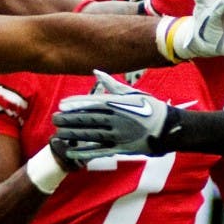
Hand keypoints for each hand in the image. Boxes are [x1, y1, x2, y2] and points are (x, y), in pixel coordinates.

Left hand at [52, 71, 171, 160]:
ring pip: (91, 134)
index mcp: (119, 104)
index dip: (75, 104)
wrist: (168, 128)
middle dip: (70, 119)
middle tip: (55, 118)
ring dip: (73, 134)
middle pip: (88, 119)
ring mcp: (118, 134)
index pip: (92, 103)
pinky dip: (85, 152)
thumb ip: (112, 85)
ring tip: (59, 132)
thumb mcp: (132, 93)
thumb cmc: (150, 108)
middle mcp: (117, 119)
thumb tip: (96, 72)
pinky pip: (99, 151)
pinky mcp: (121, 148)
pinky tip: (71, 151)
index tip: (62, 104)